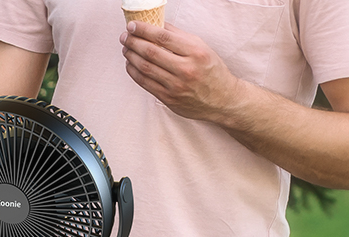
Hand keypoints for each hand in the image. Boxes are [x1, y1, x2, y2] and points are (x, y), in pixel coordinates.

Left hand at [120, 21, 243, 122]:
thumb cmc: (212, 70)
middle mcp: (186, 69)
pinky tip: (130, 64)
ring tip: (126, 48)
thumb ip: (179, 36)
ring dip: (130, 56)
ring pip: (145, 67)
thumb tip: (157, 24)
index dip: (143, 30)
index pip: (163, 37)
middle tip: (124, 36)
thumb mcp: (202, 48)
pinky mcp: (169, 99)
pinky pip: (145, 83)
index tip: (132, 25)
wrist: (223, 100)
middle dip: (133, 42)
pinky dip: (133, 72)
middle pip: (150, 52)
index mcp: (196, 52)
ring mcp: (176, 86)